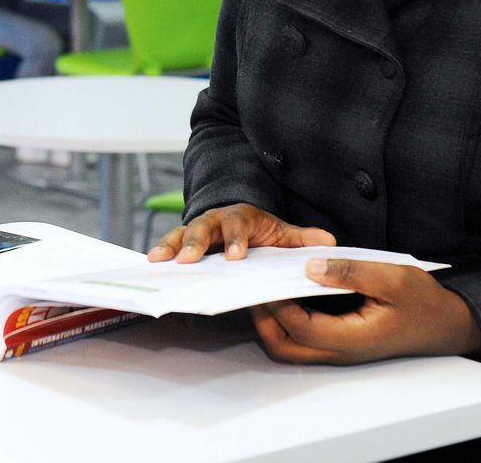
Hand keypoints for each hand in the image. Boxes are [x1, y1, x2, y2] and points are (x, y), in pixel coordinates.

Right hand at [147, 203, 335, 262]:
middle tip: (188, 260)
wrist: (236, 218)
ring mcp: (196, 229)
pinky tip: (151, 263)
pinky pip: (169, 244)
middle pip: (203, 227)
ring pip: (181, 233)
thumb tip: (329, 243)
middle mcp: (215, 220)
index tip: (236, 257)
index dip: (236, 240)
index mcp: (241, 217)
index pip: (238, 225)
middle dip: (194, 243)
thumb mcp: (281, 232)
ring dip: (170, 245)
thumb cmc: (258, 231)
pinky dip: (160, 251)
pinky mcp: (183, 241)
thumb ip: (302, 239)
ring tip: (159, 260)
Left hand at [250, 258, 480, 363]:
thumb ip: (350, 272)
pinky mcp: (342, 343)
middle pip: (284, 346)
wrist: (448, 323)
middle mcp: (341, 351)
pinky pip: (304, 339)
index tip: (266, 276)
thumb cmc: (424, 301)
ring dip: (273, 320)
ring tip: (268, 286)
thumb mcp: (392, 277)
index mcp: (352, 338)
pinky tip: (289, 292)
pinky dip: (287, 320)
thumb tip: (310, 266)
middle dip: (264, 317)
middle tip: (257, 284)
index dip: (277, 303)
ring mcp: (341, 350)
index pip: (299, 327)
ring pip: (291, 346)